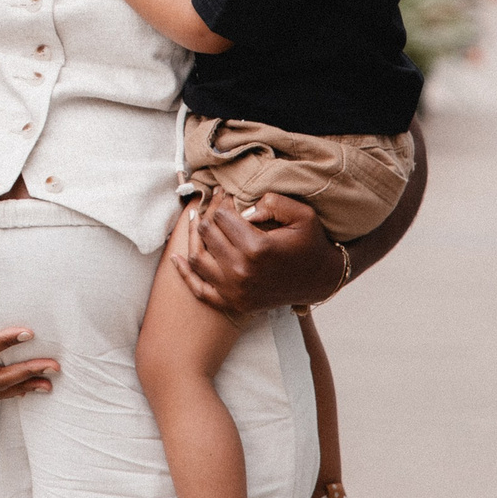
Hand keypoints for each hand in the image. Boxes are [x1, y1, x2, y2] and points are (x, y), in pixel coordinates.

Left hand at [170, 193, 341, 314]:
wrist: (320, 280)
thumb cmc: (311, 243)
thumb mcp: (302, 215)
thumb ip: (273, 201)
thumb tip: (243, 206)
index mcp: (257, 248)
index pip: (222, 216)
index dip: (221, 201)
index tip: (224, 194)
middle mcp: (242, 272)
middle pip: (207, 234)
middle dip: (207, 214)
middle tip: (210, 201)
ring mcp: (235, 291)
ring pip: (197, 258)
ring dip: (193, 237)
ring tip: (194, 220)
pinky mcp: (234, 303)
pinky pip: (200, 290)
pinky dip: (185, 275)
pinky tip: (176, 259)